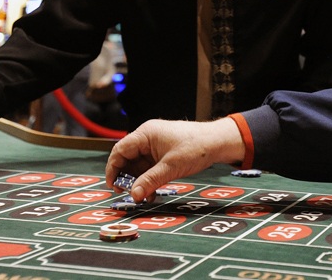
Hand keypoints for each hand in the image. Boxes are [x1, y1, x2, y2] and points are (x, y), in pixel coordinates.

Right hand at [105, 117, 245, 201]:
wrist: (218, 142)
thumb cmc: (197, 147)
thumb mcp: (171, 167)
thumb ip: (150, 181)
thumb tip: (133, 195)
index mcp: (146, 134)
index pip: (120, 151)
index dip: (113, 169)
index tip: (113, 186)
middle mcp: (147, 138)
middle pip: (128, 159)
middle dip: (127, 178)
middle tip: (129, 195)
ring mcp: (155, 146)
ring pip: (139, 165)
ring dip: (139, 182)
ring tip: (144, 197)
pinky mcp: (163, 153)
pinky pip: (149, 167)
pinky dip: (149, 179)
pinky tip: (152, 192)